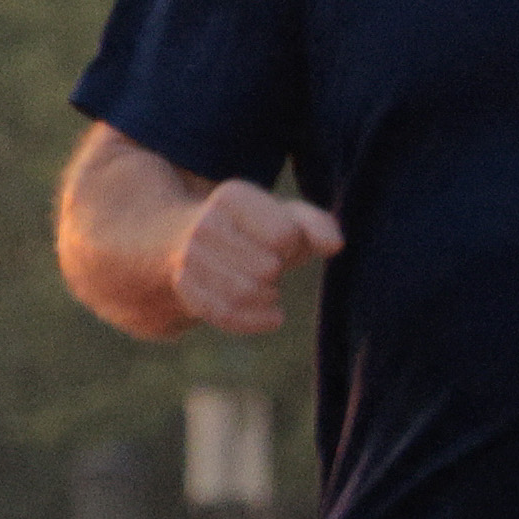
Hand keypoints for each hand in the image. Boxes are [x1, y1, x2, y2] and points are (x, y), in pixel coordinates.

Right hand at [174, 181, 346, 334]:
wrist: (196, 238)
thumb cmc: (257, 228)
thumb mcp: (289, 217)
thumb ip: (318, 224)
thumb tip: (334, 245)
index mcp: (232, 197)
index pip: (284, 236)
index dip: (292, 244)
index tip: (281, 241)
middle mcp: (204, 224)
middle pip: (266, 268)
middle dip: (277, 271)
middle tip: (271, 266)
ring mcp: (187, 257)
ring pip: (245, 294)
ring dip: (269, 297)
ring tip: (269, 289)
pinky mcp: (184, 287)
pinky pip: (226, 314)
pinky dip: (256, 321)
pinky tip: (271, 316)